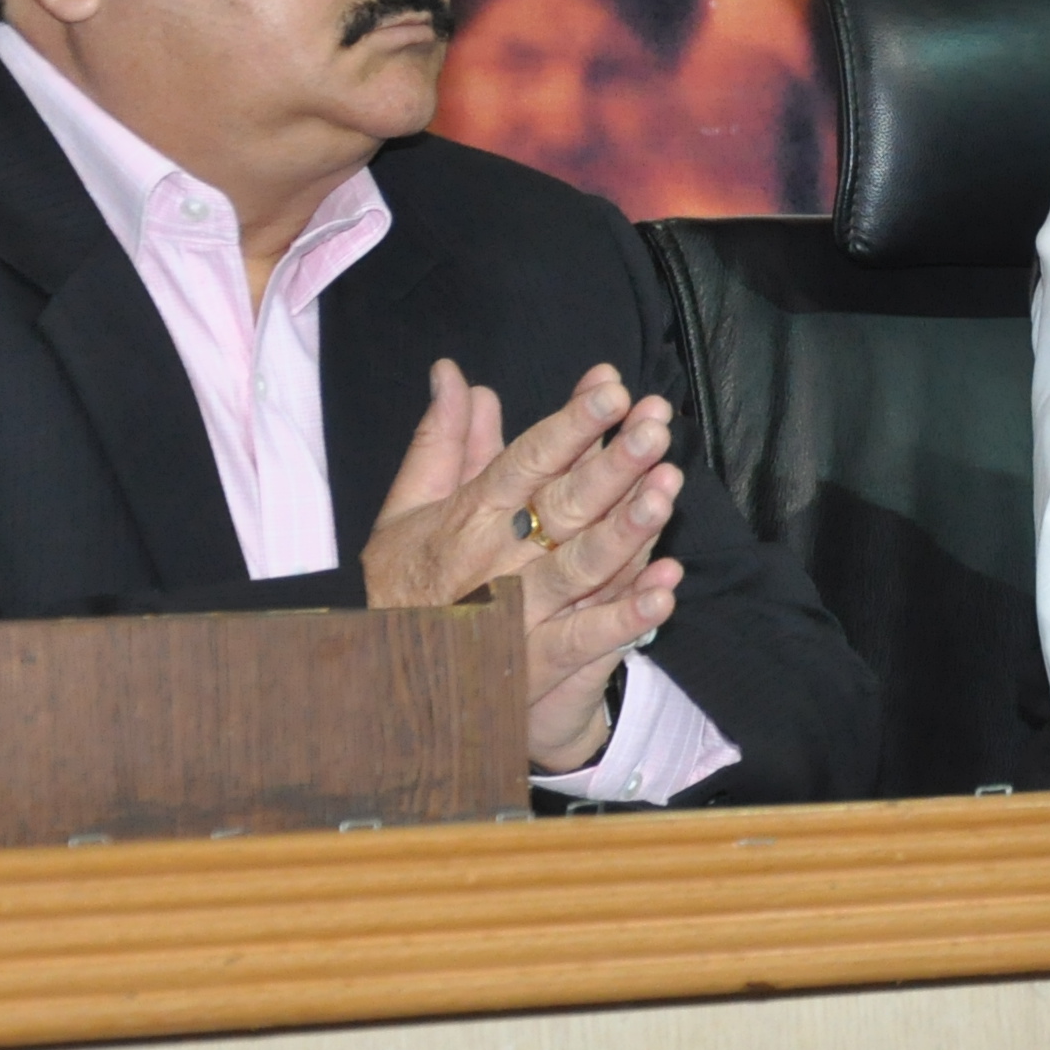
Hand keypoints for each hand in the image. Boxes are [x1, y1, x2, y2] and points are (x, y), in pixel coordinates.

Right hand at [362, 361, 690, 771]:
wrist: (382, 676)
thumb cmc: (404, 582)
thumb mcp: (410, 508)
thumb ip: (442, 440)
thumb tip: (454, 373)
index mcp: (471, 515)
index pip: (527, 460)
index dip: (571, 424)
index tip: (611, 388)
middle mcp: (498, 560)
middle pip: (564, 506)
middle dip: (613, 464)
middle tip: (655, 427)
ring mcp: (520, 612)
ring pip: (581, 566)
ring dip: (626, 529)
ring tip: (668, 489)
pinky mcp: (537, 660)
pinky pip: (587, 637)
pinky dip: (626, 616)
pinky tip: (665, 590)